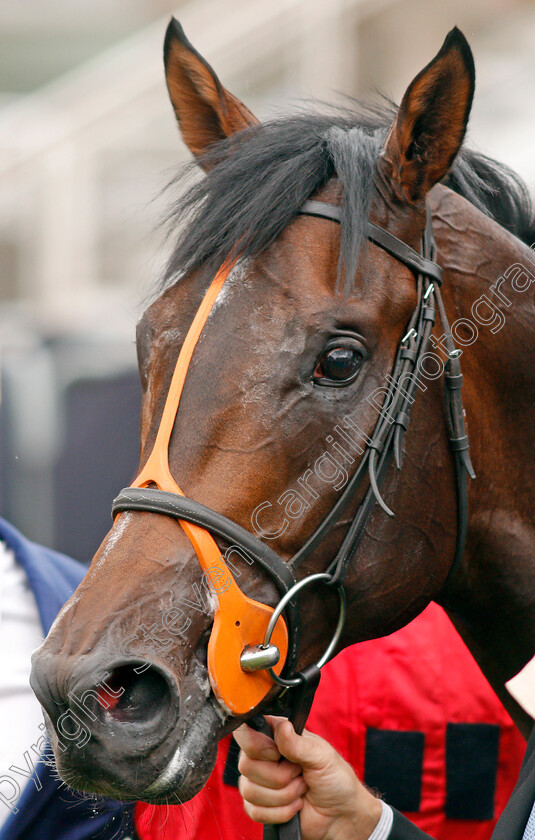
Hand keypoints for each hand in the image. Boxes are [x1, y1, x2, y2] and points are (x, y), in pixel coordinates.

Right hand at [234, 716, 381, 839]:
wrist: (339, 814)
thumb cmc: (334, 778)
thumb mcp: (321, 756)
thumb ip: (298, 744)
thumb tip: (282, 727)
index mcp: (275, 736)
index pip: (245, 732)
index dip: (256, 745)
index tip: (277, 754)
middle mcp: (262, 757)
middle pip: (246, 765)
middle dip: (280, 776)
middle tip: (300, 773)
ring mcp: (258, 782)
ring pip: (249, 790)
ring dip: (283, 796)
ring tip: (301, 789)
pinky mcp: (259, 807)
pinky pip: (254, 811)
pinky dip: (280, 812)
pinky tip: (295, 806)